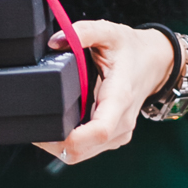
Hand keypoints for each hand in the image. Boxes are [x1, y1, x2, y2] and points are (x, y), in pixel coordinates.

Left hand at [34, 21, 176, 165]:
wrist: (155, 63)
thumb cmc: (131, 49)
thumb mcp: (109, 33)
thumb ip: (83, 32)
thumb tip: (55, 41)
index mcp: (120, 97)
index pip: (99, 130)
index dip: (70, 138)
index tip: (46, 129)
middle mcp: (122, 122)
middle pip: (82, 150)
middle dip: (53, 144)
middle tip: (31, 124)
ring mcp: (119, 134)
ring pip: (81, 154)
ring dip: (58, 146)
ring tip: (42, 123)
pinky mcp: (113, 138)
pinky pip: (85, 150)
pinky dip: (68, 143)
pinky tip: (58, 126)